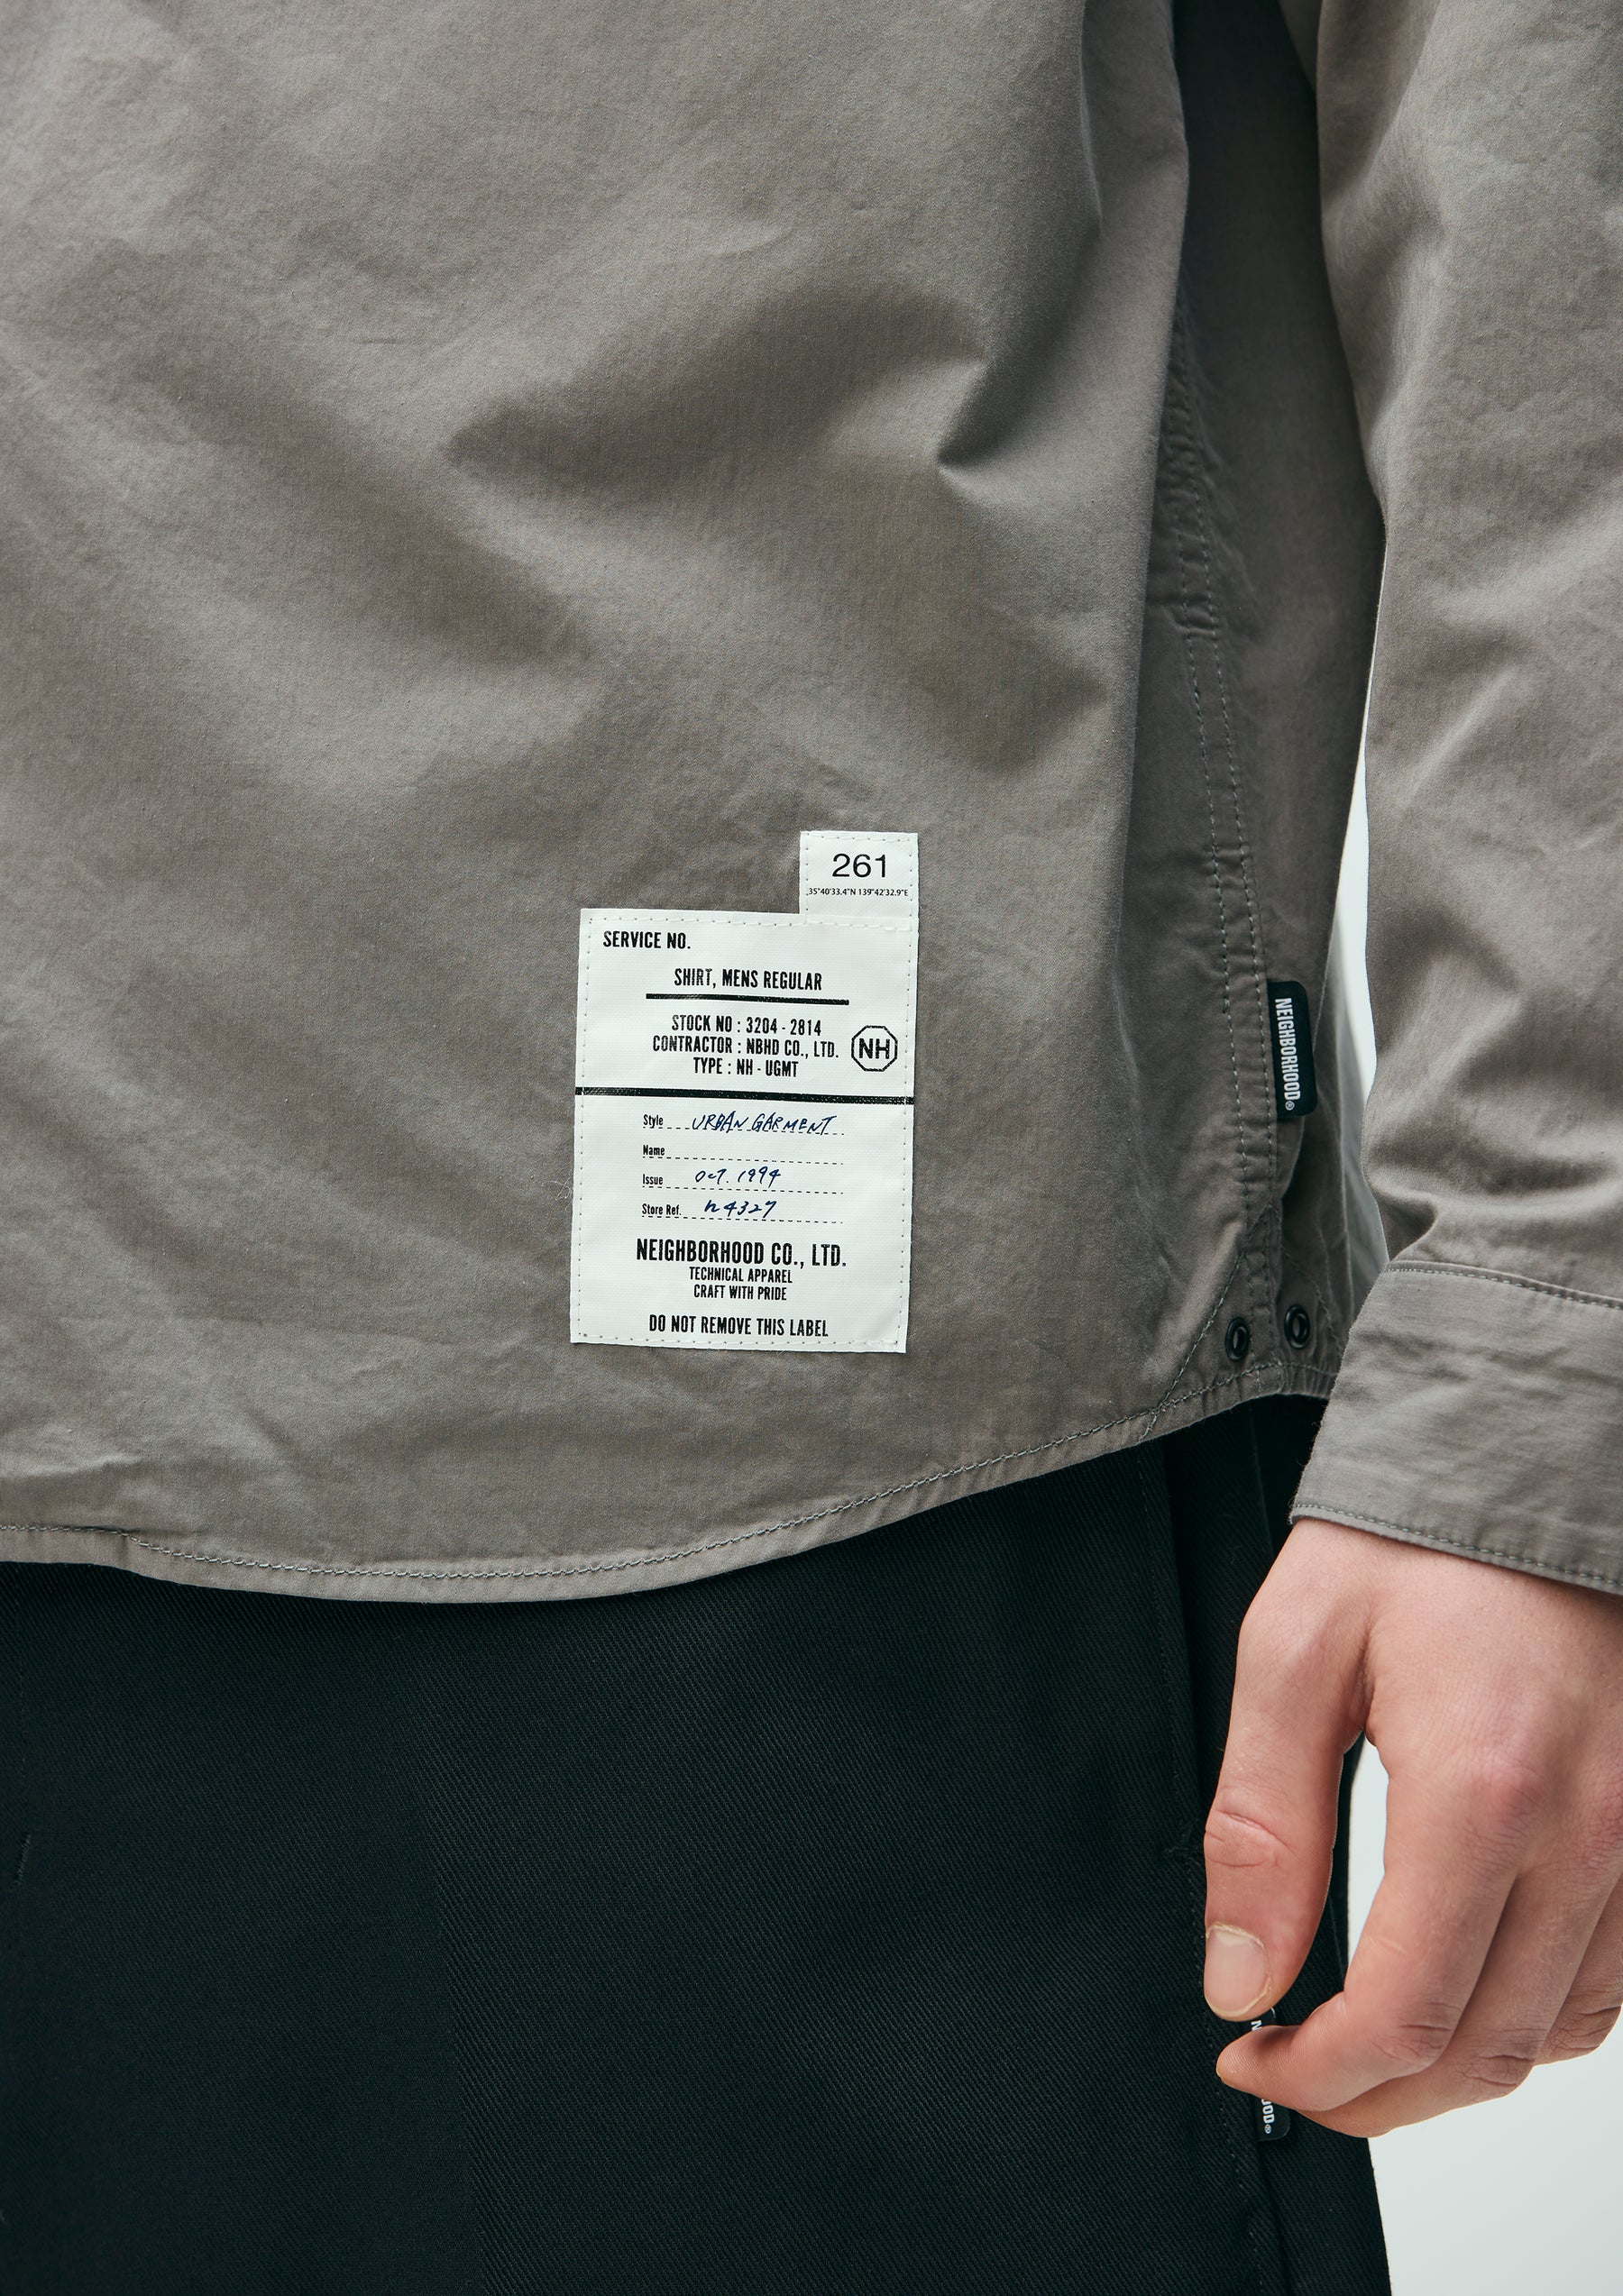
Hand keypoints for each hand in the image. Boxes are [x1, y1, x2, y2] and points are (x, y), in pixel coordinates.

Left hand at [1202, 1518, 1622, 2134]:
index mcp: (1484, 1791)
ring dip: (1453, 2071)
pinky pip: (1610, 1985)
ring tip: (1360, 2049)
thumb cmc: (1418, 1542)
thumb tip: (1240, 1973)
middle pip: (1485, 2053)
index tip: (1252, 2059)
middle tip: (1292, 2073)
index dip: (1316, 2074)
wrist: (1534, 1467)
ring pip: (1558, 2038)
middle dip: (1373, 2097)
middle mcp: (1588, 1835)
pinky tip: (1457, 1993)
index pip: (1405, 2014)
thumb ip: (1261, 1826)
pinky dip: (1530, 2020)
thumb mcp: (1295, 1652)